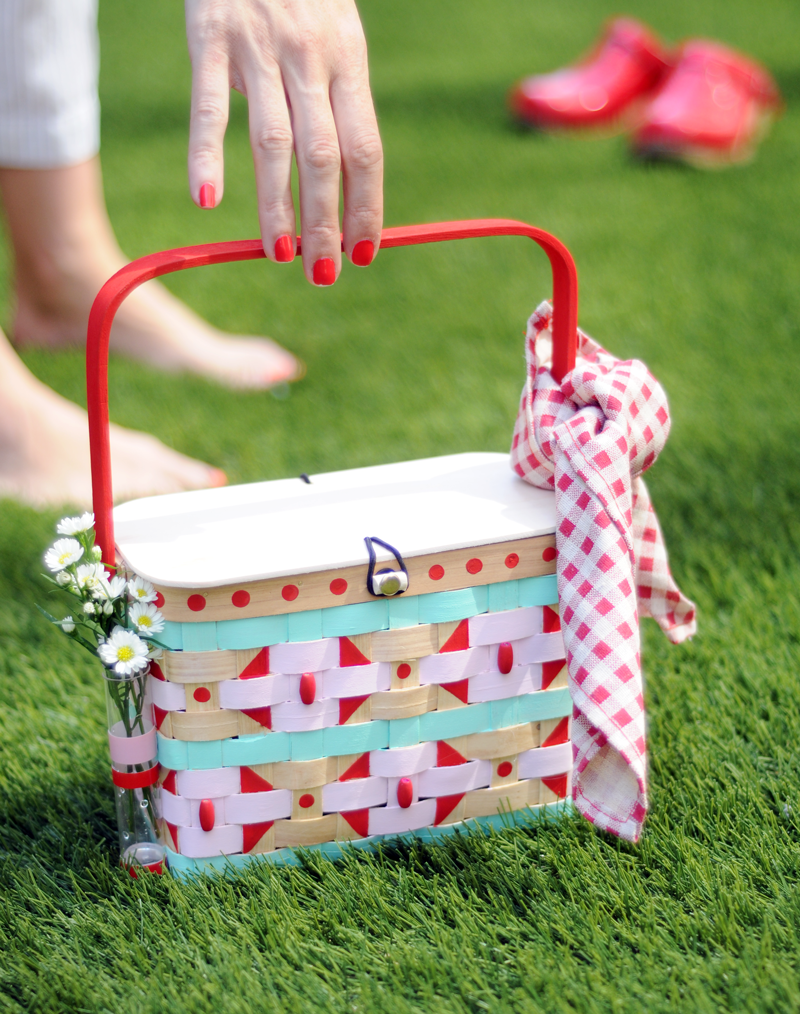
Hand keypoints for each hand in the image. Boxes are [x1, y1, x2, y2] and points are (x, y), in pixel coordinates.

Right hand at [185, 0, 382, 283]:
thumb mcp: (335, 38)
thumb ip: (338, 102)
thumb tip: (346, 183)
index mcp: (348, 62)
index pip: (365, 149)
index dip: (368, 205)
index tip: (366, 252)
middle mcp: (310, 58)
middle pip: (324, 156)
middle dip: (327, 221)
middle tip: (325, 272)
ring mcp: (259, 49)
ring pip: (272, 142)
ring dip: (277, 206)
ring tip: (280, 255)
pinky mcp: (210, 38)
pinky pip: (208, 107)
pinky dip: (205, 155)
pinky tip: (206, 199)